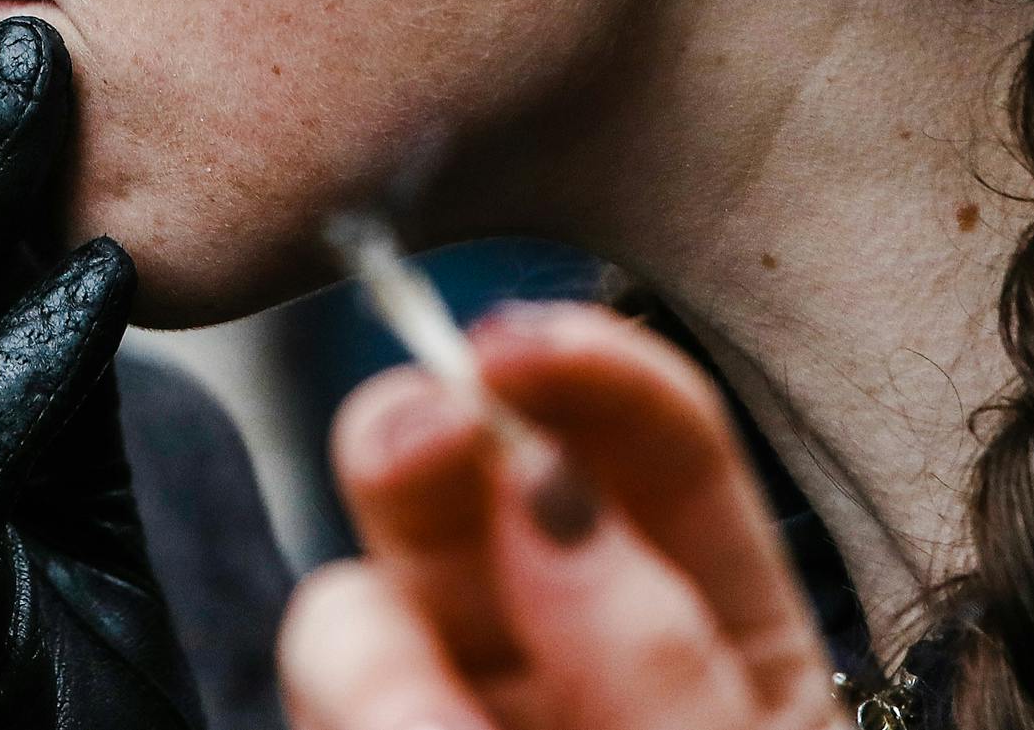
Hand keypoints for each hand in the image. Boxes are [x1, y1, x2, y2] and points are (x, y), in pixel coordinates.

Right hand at [281, 300, 844, 729]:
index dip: (586, 367)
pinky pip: (318, 692)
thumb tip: (544, 482)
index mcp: (714, 627)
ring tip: (427, 729)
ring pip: (361, 596)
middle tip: (422, 428)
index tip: (515, 343)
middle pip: (474, 474)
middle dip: (430, 429)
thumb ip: (651, 652)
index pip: (654, 443)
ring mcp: (455, 695)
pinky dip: (356, 714)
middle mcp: (565, 638)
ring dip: (374, 648)